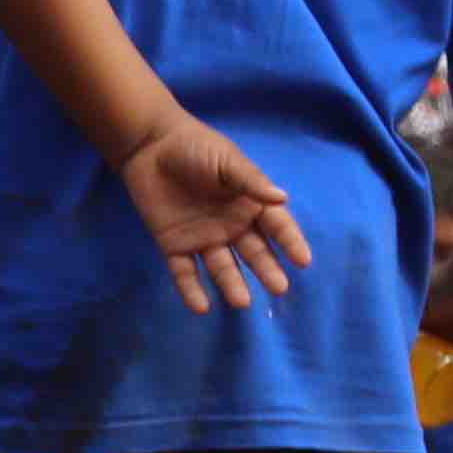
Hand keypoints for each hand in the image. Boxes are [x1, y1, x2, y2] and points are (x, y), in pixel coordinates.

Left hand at [113, 113, 309, 314]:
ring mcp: (204, 238)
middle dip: (267, 270)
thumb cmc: (195, 148)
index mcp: (250, 204)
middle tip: (279, 288)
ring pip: (222, 267)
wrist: (150, 146)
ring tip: (242, 302)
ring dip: (232, 284)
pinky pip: (185, 272)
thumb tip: (282, 198)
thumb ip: (251, 181)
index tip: (303, 261)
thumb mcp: (227, 161)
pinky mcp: (175, 246)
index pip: (276, 227)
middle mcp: (232, 226)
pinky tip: (201, 307)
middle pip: (254, 252)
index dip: (290, 242)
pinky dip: (192, 290)